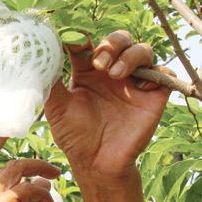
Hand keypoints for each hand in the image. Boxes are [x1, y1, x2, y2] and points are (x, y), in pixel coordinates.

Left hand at [45, 31, 173, 185]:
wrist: (96, 163)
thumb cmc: (74, 137)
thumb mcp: (57, 109)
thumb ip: (50, 84)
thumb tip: (38, 60)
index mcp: (87, 71)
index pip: (87, 44)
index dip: (81, 37)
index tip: (74, 41)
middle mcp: (111, 72)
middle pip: (119, 39)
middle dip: (111, 44)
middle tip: (99, 63)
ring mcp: (133, 82)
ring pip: (142, 50)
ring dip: (130, 55)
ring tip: (116, 75)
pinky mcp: (152, 95)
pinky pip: (164, 73)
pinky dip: (157, 73)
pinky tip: (141, 88)